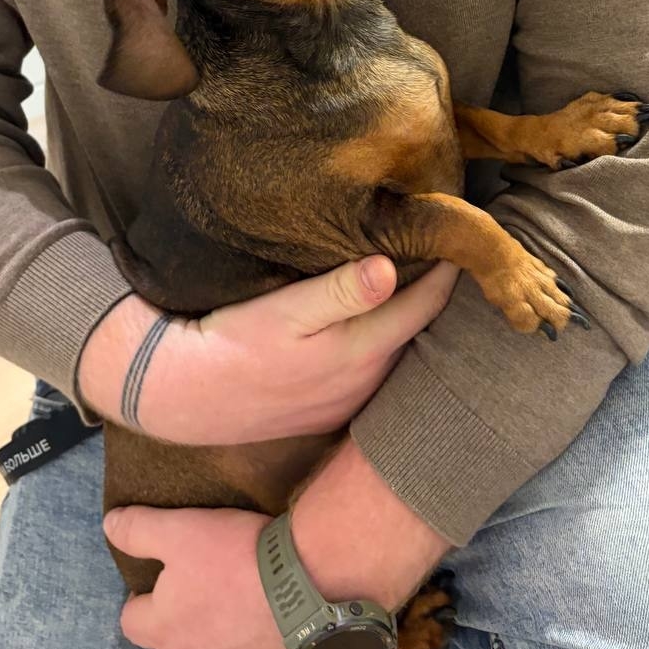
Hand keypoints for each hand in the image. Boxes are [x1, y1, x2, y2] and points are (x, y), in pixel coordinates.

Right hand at [79, 257, 456, 444]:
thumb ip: (338, 292)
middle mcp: (364, 382)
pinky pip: (372, 371)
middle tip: (450, 253)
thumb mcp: (282, 312)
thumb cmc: (230, 343)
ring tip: (420, 280)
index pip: (425, 306)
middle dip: (436, 294)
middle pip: (418, 332)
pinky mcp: (326, 410)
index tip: (466, 238)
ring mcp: (347, 400)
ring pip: (396, 352)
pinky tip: (374, 323)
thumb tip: (390, 268)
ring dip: (409, 320)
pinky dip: (383, 343)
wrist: (182, 394)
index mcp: (360, 353)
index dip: (449, 270)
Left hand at [102, 440, 452, 648]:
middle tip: (191, 606)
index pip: (130, 622)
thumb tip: (110, 525)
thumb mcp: (182, 528)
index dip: (141, 599)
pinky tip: (263, 637)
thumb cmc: (239, 557)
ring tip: (227, 624)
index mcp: (165, 628)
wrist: (311, 587)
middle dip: (167, 640)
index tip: (161, 579)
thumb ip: (139, 529)